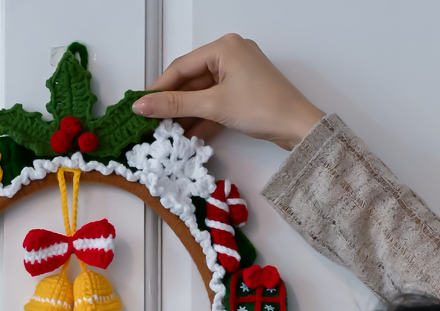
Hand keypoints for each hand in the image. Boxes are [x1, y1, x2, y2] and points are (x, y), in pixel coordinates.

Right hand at [132, 34, 323, 150]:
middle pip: (192, 80)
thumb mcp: (214, 105)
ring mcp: (239, 73)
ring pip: (203, 93)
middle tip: (152, 122)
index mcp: (224, 47)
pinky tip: (189, 135)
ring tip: (168, 133)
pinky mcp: (244, 92)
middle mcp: (231, 54)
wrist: (298, 127)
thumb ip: (176, 105)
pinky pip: (216, 102)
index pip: (181, 67)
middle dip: (174, 103)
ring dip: (187, 114)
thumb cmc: (263, 107)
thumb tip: (143, 105)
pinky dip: (204, 117)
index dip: (159, 88)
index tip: (141, 105)